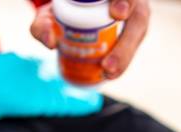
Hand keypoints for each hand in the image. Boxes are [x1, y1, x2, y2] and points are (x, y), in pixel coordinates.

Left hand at [30, 0, 150, 79]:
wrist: (73, 10)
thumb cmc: (62, 9)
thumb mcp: (47, 16)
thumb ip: (42, 25)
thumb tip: (51, 43)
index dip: (124, 2)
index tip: (117, 14)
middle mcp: (127, 0)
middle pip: (137, 17)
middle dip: (125, 45)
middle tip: (107, 66)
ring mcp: (134, 13)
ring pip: (138, 32)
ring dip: (125, 57)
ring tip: (109, 74)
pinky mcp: (134, 31)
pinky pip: (133, 45)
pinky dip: (123, 62)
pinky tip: (112, 74)